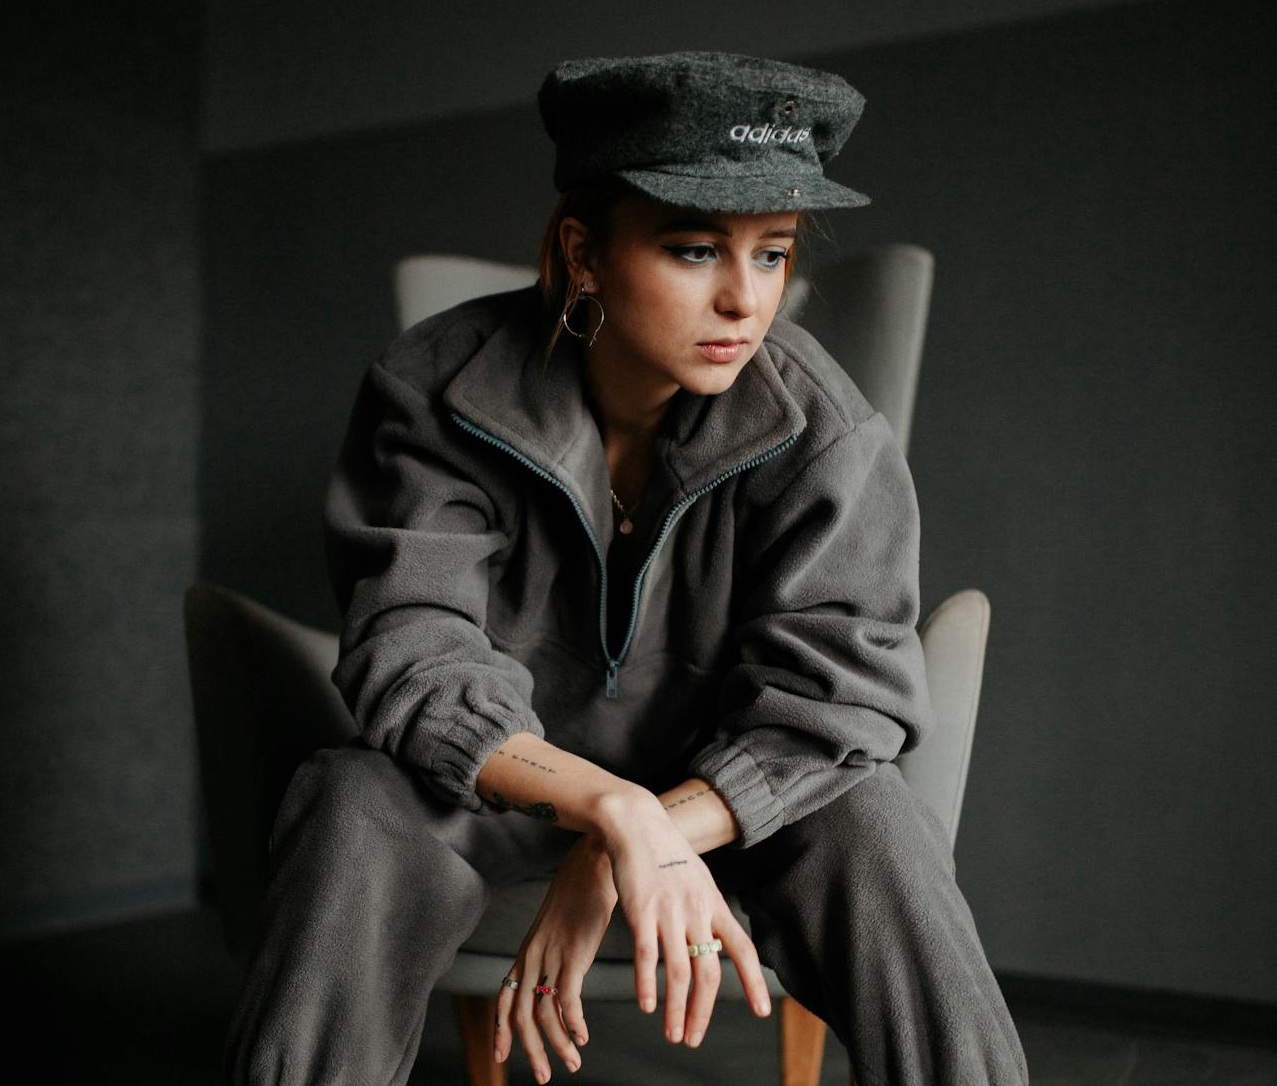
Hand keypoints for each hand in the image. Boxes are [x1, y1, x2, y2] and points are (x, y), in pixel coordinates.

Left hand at [495, 834, 616, 1083]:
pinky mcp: (574, 954)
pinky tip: (582, 1037)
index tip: (500, 1055)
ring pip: (542, 1013)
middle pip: (519, 1014)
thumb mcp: (561, 923)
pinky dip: (573, 1024)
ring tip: (571, 1064)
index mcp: (528, 948)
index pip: (503, 995)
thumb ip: (557, 949)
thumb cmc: (583, 890)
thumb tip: (562, 973)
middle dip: (529, 1050)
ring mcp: (552, 955)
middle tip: (541, 1076)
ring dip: (556, 1045)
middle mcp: (533, 954)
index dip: (500, 1029)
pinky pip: (566, 1000)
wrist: (595, 862)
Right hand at [600, 793, 771, 1048]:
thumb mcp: (698, 879)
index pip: (742, 949)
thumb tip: (715, 941)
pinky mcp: (641, 911)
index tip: (761, 1011)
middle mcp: (697, 912)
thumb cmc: (666, 852)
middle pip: (708, 972)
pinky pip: (648, 956)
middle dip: (703, 1012)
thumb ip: (707, 911)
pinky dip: (648, 985)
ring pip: (679, 973)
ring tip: (673, 1033)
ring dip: (677, 1010)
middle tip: (694, 1038)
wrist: (637, 824)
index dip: (753, 982)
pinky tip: (647, 1005)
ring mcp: (669, 912)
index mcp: (714, 905)